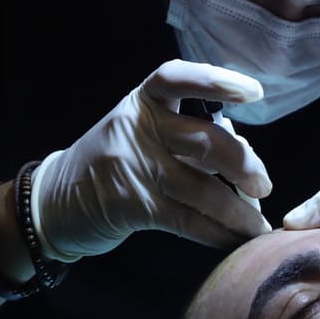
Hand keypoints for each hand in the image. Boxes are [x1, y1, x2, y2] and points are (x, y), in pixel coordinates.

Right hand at [31, 60, 272, 261]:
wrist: (55, 200)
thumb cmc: (113, 158)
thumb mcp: (141, 129)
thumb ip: (185, 132)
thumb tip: (243, 153)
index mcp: (144, 101)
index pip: (177, 78)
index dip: (217, 80)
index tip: (254, 93)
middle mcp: (139, 128)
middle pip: (205, 140)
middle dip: (244, 164)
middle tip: (264, 184)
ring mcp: (134, 167)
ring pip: (202, 188)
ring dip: (238, 212)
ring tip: (258, 226)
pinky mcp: (133, 206)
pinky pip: (187, 220)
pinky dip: (216, 232)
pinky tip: (234, 240)